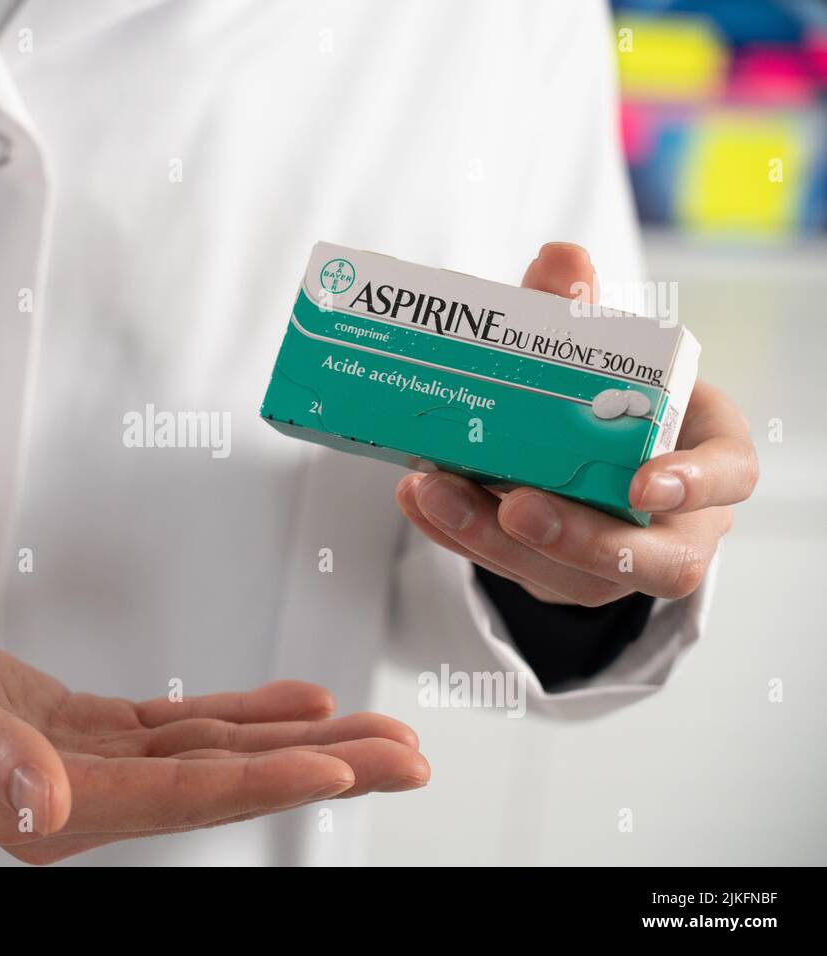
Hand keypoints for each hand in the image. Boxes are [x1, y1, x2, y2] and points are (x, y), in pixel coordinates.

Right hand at [0, 580, 428, 862]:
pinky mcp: (83, 734)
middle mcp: (75, 798)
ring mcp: (85, 767)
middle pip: (221, 786)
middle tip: (406, 759)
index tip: (343, 767)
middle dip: (320, 772)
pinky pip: (180, 727)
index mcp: (42, 805)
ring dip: (300, 744)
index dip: (264, 778)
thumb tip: (49, 809)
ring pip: (213, 757)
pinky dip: (242, 715)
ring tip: (379, 737)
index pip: (179, 795)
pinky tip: (297, 707)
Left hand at [395, 242, 757, 605]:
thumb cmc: (615, 400)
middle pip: (644, 559)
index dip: (694, 485)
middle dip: (575, 537)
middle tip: (516, 503)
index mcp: (709, 459)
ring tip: (434, 489)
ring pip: (564, 576)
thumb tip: (559, 257)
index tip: (644, 484)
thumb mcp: (604, 352)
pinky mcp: (554, 577)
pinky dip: (457, 534)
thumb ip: (582, 309)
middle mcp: (671, 525)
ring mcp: (612, 565)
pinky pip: (507, 569)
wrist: (588, 455)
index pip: (728, 478)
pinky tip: (417, 499)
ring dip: (491, 537)